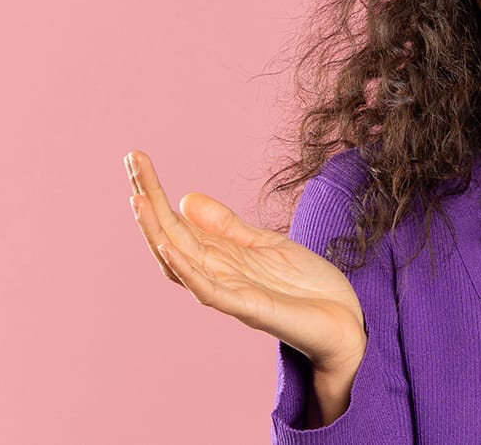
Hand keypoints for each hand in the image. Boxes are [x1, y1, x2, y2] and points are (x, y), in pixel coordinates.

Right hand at [124, 150, 365, 375]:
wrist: (347, 321)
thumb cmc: (307, 288)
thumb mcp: (267, 243)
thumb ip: (227, 226)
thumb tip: (186, 199)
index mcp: (221, 258)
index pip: (176, 223)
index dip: (155, 192)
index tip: (137, 158)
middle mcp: (217, 275)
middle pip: (170, 236)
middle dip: (149, 200)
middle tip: (132, 160)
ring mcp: (230, 292)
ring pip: (180, 263)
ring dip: (156, 232)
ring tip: (138, 200)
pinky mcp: (250, 309)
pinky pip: (208, 291)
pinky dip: (186, 271)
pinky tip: (168, 248)